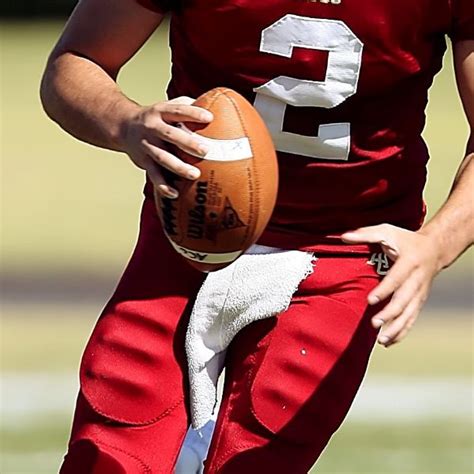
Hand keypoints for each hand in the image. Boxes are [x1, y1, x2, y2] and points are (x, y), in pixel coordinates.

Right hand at [121, 96, 212, 197]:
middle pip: (170, 135)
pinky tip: (175, 193)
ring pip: (162, 157)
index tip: (209, 118)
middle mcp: (152, 127)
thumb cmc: (156, 118)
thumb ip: (186, 107)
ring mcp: (147, 145)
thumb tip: (216, 106)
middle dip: (187, 143)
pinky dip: (163, 185)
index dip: (193, 113)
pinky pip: (154, 175)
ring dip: (178, 167)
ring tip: (195, 175)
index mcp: (161, 112)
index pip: (178, 111)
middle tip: (205, 150)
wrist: (123, 126)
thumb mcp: (167, 107)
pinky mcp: (143, 161)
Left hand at [342, 224, 442, 346]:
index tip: (370, 300)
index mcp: (409, 262)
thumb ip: (365, 234)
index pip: (396, 278)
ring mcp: (420, 292)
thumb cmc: (405, 239)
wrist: (434, 248)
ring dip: (397, 328)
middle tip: (374, 323)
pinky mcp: (419, 301)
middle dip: (390, 313)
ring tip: (382, 340)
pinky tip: (389, 341)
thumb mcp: (386, 231)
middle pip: (404, 300)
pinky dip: (402, 331)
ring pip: (410, 314)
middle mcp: (417, 279)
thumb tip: (343, 237)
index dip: (384, 290)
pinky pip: (412, 318)